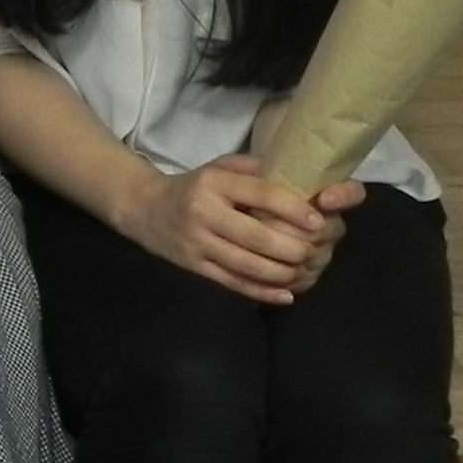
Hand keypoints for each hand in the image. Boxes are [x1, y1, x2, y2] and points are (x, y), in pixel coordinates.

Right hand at [114, 154, 356, 301]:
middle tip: (314, 251)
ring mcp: (196, 243)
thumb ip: (256, 170)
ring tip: (303, 272)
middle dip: (293, 247)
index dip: (293, 209)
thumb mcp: (220, 167)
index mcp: (214, 182)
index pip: (261, 194)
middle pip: (257, 236)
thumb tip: (301, 179)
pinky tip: (284, 295)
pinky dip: (260, 292)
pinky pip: (231, 283)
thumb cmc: (195, 186)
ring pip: (246, 264)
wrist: (145, 208)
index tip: (318, 221)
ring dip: (281, 273)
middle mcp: (203, 212)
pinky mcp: (193, 267)